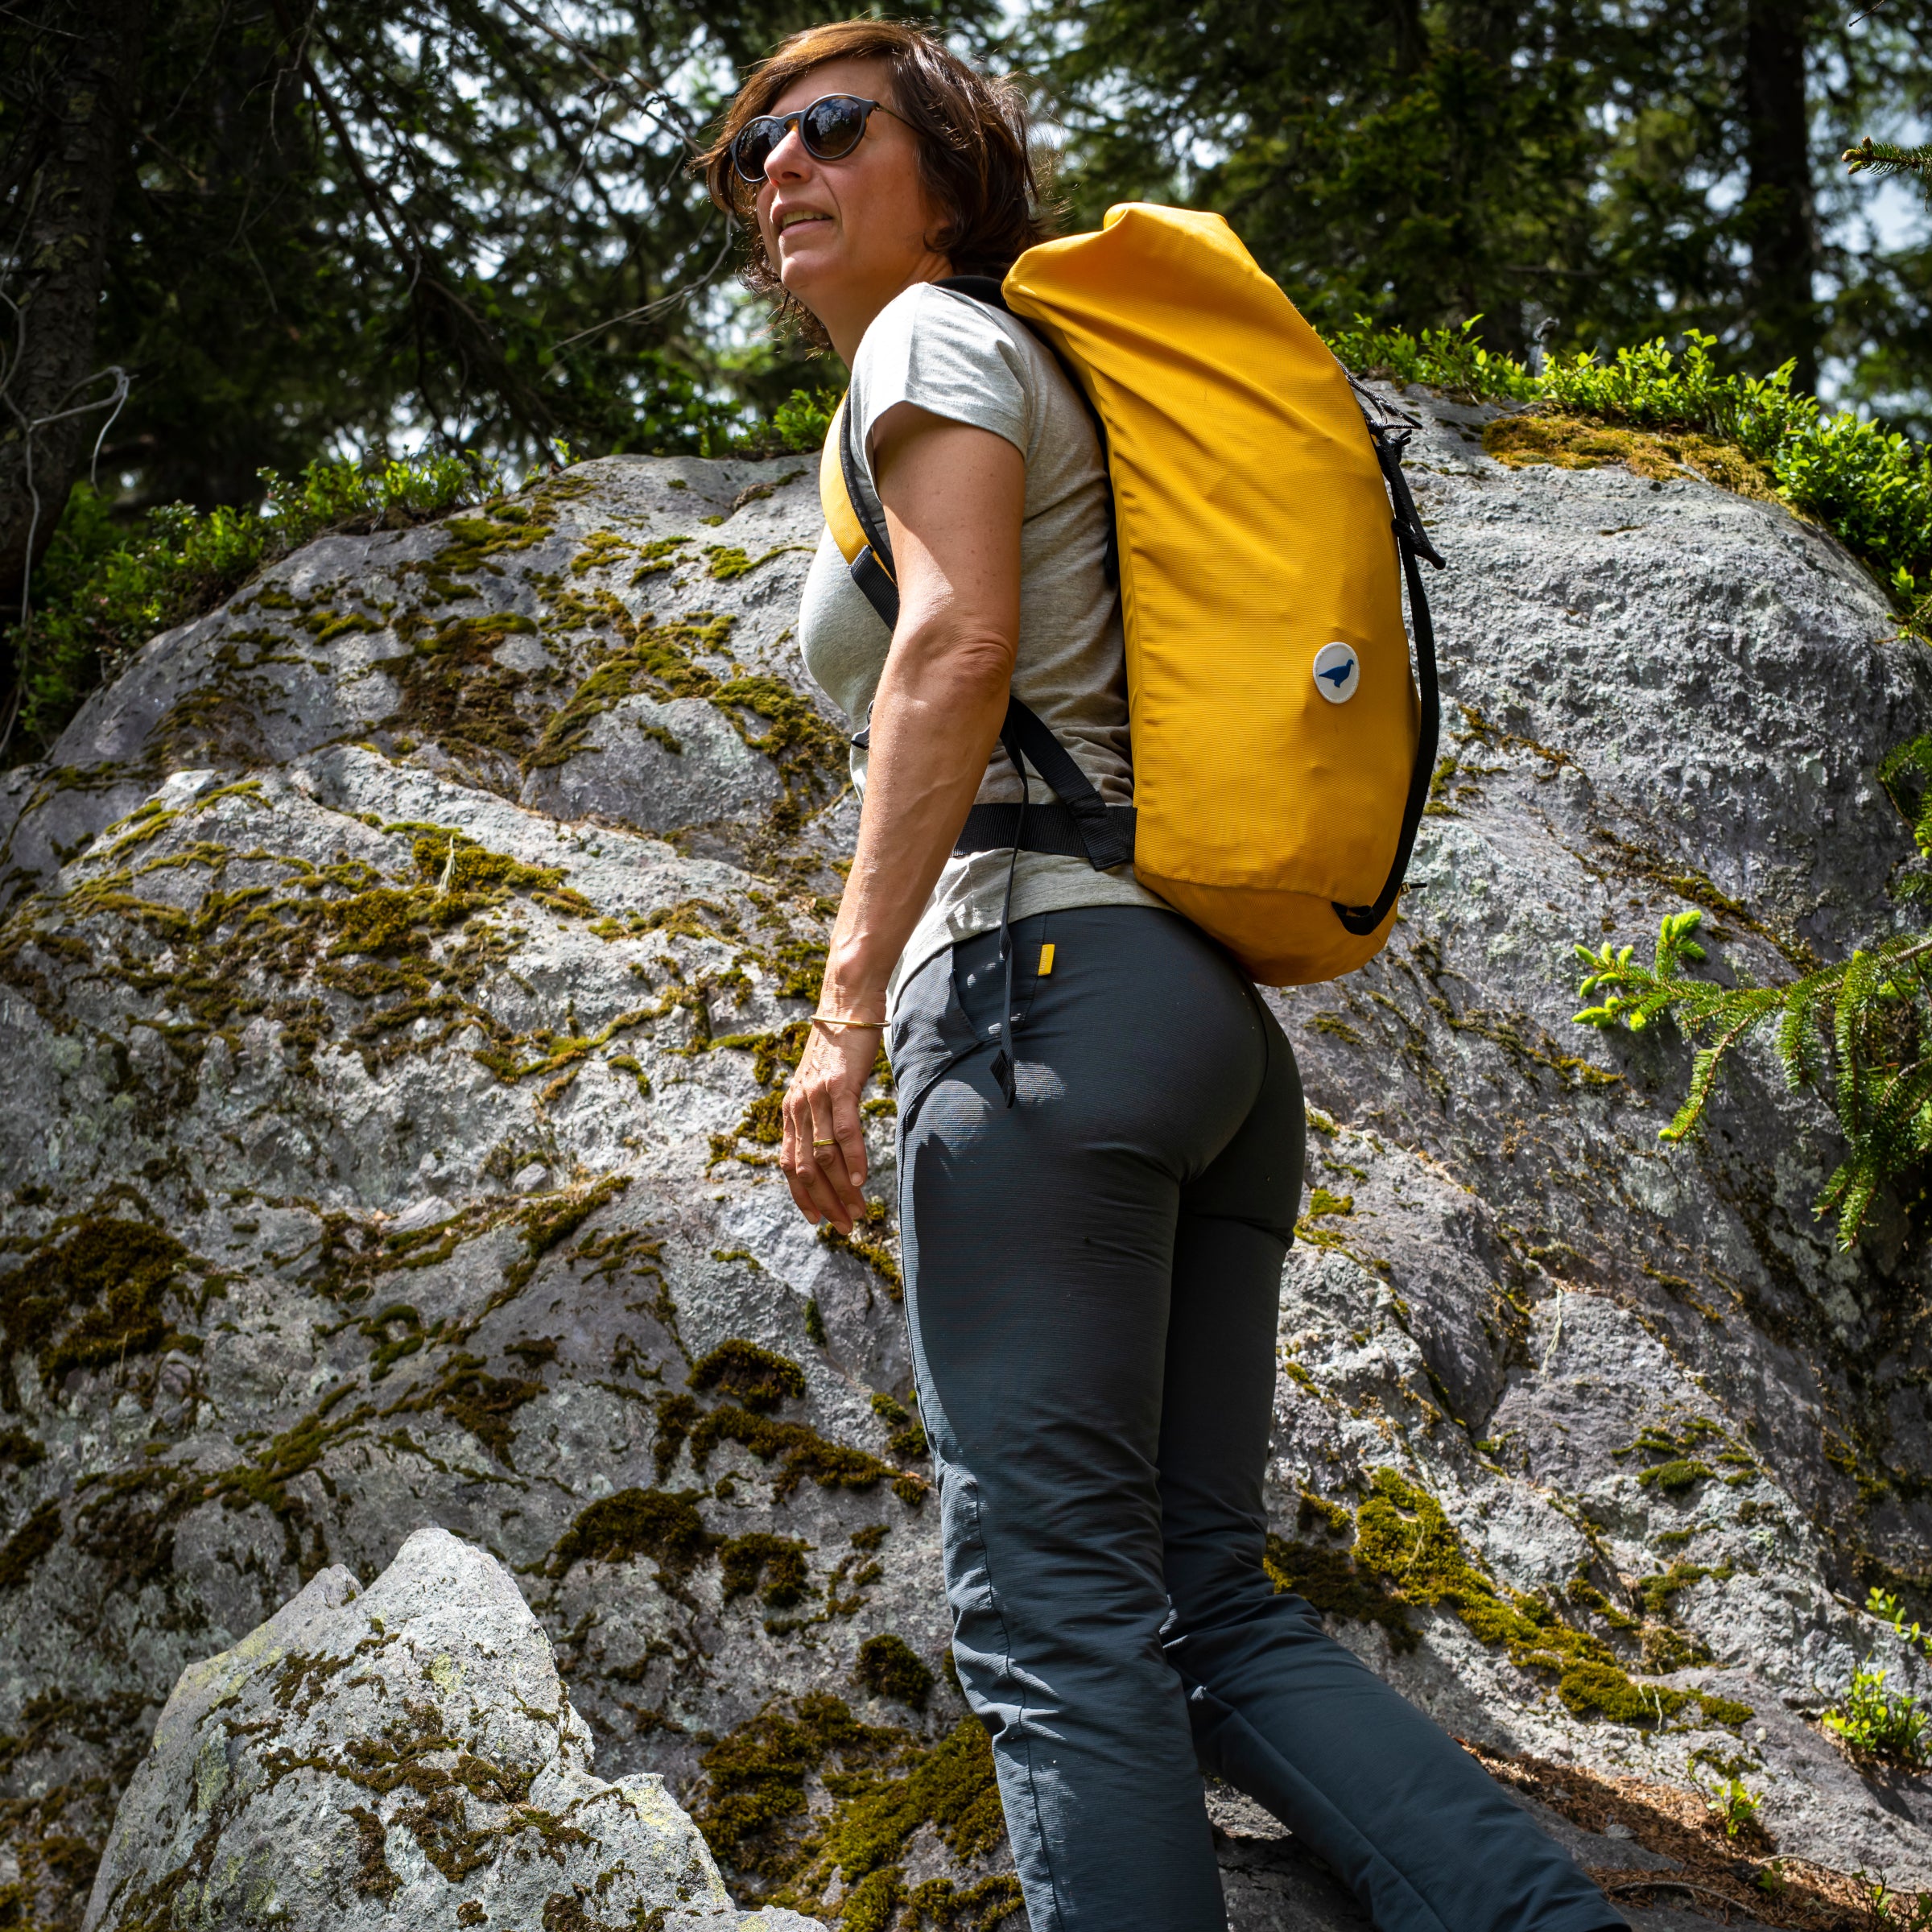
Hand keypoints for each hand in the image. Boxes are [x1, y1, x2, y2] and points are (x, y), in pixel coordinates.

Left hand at [780, 1021, 879, 1232]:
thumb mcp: (822, 1085)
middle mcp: (798, 1107)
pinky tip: (862, 1180)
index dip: (802, 1196)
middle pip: (805, 1168)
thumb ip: (822, 1114)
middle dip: (824, 1202)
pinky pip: (843, 1129)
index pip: (789, 1164)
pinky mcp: (839, 1086)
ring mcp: (816, 1097)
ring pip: (824, 1156)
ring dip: (841, 1189)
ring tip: (858, 1212)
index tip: (818, 1220)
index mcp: (792, 1110)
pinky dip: (852, 1158)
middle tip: (843, 1227)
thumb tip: (834, 1146)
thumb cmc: (840, 1047)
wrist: (846, 1005)